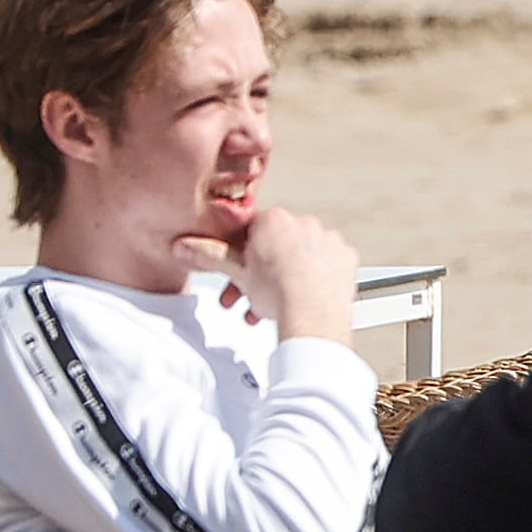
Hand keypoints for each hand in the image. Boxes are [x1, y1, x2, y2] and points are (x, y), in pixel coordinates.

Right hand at [179, 206, 356, 350]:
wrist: (314, 312)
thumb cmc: (278, 291)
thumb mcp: (236, 272)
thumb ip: (209, 255)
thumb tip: (185, 246)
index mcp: (274, 220)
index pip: (249, 231)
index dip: (239, 255)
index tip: (237, 272)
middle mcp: (305, 224)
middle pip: (275, 246)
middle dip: (259, 273)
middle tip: (249, 294)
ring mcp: (328, 240)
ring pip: (299, 258)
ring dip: (283, 280)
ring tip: (272, 306)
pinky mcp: (345, 259)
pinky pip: (325, 265)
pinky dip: (313, 279)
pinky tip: (301, 297)